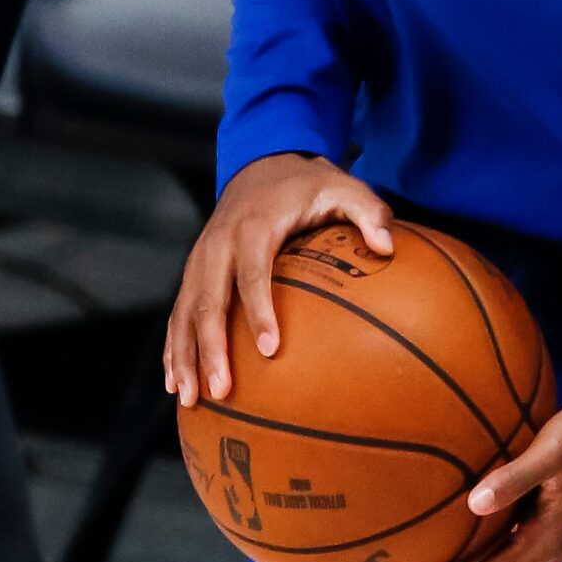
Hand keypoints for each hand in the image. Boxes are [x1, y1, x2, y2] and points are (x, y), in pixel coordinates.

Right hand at [164, 153, 393, 406]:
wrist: (262, 162)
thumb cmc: (308, 184)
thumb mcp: (343, 186)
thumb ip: (369, 212)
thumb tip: (388, 247)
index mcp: (254, 226)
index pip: (253, 272)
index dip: (259, 311)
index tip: (270, 350)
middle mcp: (219, 243)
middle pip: (210, 300)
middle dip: (211, 347)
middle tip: (221, 389)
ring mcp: (201, 258)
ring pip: (186, 311)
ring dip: (184, 355)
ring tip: (191, 398)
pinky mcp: (194, 271)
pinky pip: (179, 312)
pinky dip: (174, 347)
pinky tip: (177, 382)